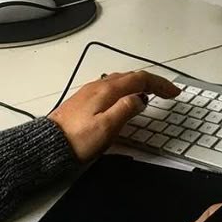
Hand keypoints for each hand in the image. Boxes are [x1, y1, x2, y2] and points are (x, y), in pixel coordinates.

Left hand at [47, 71, 179, 161]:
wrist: (48, 144)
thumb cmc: (77, 140)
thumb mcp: (107, 127)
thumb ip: (126, 109)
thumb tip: (141, 98)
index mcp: (108, 90)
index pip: (141, 79)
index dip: (160, 84)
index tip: (173, 92)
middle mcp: (99, 86)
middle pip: (131, 76)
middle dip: (152, 82)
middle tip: (167, 93)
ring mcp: (90, 91)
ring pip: (121, 80)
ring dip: (139, 84)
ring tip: (150, 94)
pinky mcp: (84, 99)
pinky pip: (111, 86)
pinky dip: (126, 88)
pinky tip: (125, 98)